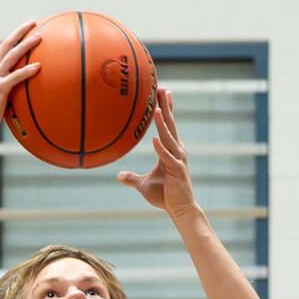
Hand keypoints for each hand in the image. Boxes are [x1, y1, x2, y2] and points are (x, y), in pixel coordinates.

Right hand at [0, 22, 41, 142]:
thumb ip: (6, 83)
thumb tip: (22, 82)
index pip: (3, 46)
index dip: (15, 35)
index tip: (26, 26)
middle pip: (7, 45)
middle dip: (20, 32)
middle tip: (33, 23)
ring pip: (12, 56)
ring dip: (26, 45)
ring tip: (39, 38)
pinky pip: (15, 77)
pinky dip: (27, 71)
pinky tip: (38, 67)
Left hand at [116, 87, 197, 219]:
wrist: (179, 209)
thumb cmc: (164, 195)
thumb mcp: (144, 185)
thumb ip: (132, 178)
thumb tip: (119, 176)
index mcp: (171, 150)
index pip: (169, 126)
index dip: (166, 109)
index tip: (163, 92)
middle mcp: (176, 151)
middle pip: (170, 125)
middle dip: (166, 107)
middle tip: (162, 89)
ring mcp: (177, 160)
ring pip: (169, 138)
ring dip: (162, 124)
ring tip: (156, 109)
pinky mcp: (176, 172)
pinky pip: (167, 157)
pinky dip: (161, 148)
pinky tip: (155, 138)